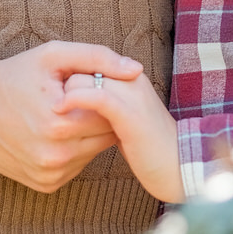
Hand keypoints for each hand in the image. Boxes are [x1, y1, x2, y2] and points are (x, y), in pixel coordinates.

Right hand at [0, 42, 142, 193]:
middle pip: (105, 136)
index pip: (111, 114)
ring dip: (87, 136)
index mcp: (61, 123)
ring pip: (92, 153)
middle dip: (98, 117)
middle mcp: (56, 155)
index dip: (105, 97)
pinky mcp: (44, 184)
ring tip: (65, 115)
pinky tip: (56, 134)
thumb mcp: (54, 55)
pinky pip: (76, 167)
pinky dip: (73, 151)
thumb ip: (98, 58)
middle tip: (78, 101)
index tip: (90, 87)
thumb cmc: (16, 74)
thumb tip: (136, 70)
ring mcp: (49, 174)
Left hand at [58, 70, 182, 202]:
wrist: (180, 166)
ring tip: (52, 115)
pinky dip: (76, 98)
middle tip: (53, 113)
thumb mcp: (124, 123)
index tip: (57, 105)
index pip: (86, 67)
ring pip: (83, 79)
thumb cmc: (149, 148)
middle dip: (62, 89)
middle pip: (80, 70)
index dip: (67, 85)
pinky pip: (97, 96)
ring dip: (64, 96)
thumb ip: (105, 110)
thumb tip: (79, 108)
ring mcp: (130, 94)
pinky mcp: (128, 112)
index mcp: (128, 78)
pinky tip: (59, 109)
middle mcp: (130, 80)